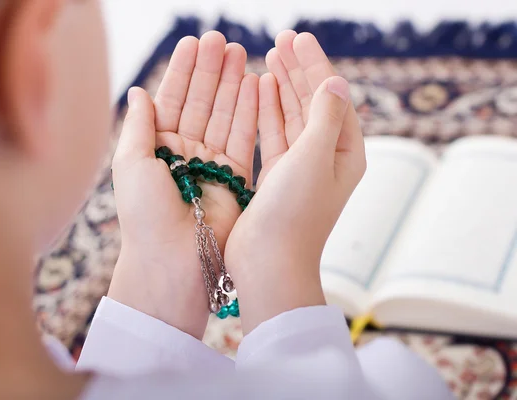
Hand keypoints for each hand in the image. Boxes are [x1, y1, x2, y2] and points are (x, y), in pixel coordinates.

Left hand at [109, 32, 258, 338]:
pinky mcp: (235, 179)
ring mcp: (211, 166)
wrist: (173, 262)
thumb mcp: (131, 164)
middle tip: (222, 40)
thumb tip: (141, 91)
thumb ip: (139, 125)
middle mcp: (185, 155)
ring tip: (241, 53)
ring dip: (232, 85)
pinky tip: (254, 85)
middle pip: (201, 104)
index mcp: (157, 150)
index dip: (184, 72)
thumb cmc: (145, 216)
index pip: (173, 101)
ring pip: (224, 116)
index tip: (195, 44)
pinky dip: (250, 111)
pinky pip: (244, 138)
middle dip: (211, 72)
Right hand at [225, 31, 365, 333]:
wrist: (269, 262)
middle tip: (282, 38)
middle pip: (313, 102)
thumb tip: (336, 81)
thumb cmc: (295, 214)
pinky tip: (260, 89)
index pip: (332, 97)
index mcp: (345, 152)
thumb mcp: (314, 157)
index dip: (315, 65)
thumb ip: (324, 115)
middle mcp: (326, 157)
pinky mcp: (277, 176)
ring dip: (282, 85)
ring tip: (271, 56)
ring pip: (292, 116)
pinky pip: (274, 134)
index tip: (298, 37)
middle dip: (299, 69)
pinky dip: (267, 110)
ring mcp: (300, 167)